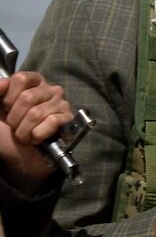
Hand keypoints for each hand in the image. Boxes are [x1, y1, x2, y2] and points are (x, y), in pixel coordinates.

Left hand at [0, 71, 74, 192]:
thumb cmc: (5, 133)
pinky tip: (36, 139)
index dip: (9, 96)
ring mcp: (61, 104)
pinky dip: (38, 134)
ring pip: (37, 113)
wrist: (17, 158)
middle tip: (14, 126)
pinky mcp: (68, 120)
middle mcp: (49, 90)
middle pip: (28, 97)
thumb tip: (3, 82)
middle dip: (15, 117)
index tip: (6, 108)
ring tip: (24, 136)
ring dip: (23, 130)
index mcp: (32, 83)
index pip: (21, 78)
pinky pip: (52, 122)